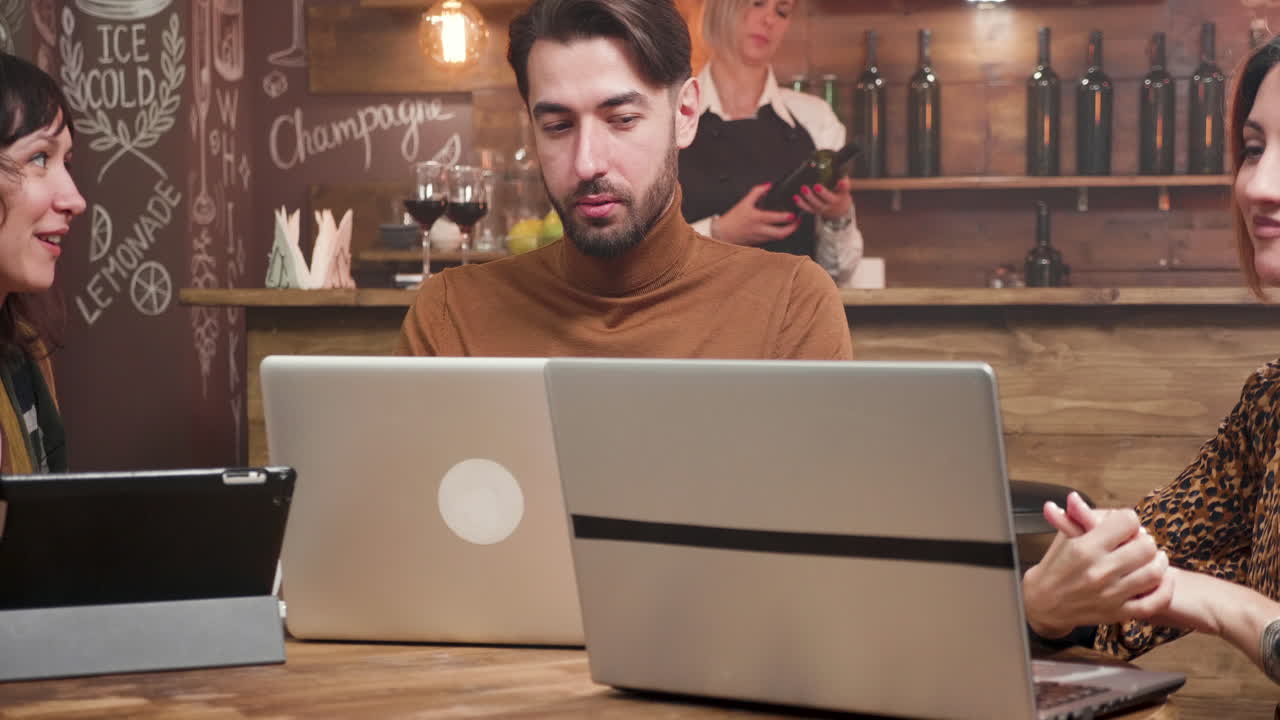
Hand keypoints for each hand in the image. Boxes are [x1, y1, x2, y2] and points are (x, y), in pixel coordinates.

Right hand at [714, 183, 799, 245]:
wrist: (723, 234)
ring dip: (788, 231)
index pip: (775, 219)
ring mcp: (760, 237)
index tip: (794, 214)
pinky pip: (773, 239)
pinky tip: (782, 228)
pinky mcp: (760, 242)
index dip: (787, 218)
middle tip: (798, 221)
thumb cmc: (733, 219)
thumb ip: (757, 192)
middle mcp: (759, 230)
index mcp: (756, 218)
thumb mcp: (744, 202)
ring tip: (793, 224)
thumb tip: (768, 185)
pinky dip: (779, 234)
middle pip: (781, 233)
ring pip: (778, 238)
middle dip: (792, 228)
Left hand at [794, 177, 852, 220]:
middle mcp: (834, 202)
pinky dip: (801, 204)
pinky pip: (808, 208)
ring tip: (803, 188)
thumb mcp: (842, 184)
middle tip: (816, 186)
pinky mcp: (815, 211)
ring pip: (817, 204)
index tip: (842, 181)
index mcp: (842, 194)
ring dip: (809, 197)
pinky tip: (796, 197)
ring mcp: (824, 208)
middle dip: (823, 193)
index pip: (845, 189)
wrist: (839, 210)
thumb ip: (838, 174)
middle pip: (829, 199)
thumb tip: (832, 158)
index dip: (843, 185)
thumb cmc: (839, 193)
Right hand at [1022, 492, 1172, 638]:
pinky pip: (1155, 602)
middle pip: (1146, 546)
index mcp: (1084, 548)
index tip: (1123, 524)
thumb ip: (1075, 517)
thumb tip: (1075, 498)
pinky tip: (1161, 579)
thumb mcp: (1062, 538)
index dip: (1127, 520)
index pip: (1127, 521)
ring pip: (1154, 573)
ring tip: (1151, 557)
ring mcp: (1111, 594)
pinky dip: (1164, 589)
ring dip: (1157, 561)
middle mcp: (1099, 571)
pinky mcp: (1118, 613)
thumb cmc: (1054, 568)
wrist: (1042, 604)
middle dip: (1144, 540)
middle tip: (1137, 542)